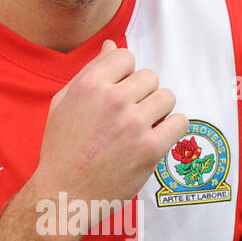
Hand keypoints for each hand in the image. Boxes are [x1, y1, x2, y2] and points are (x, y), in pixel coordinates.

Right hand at [31, 39, 187, 220]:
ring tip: (143, 127)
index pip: (126, 56)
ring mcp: (133, 124)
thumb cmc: (62, 149)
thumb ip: (90, 72)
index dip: (125, 74)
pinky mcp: (150, 149)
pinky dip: (172, 129)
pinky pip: (179, 123)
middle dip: (142, 93)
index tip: (119, 93)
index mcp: (89, 85)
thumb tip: (111, 46)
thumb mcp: (64, 103)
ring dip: (159, 110)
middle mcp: (113, 100)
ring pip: (167, 97)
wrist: (65, 194)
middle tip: (129, 115)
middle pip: (150, 76)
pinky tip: (157, 138)